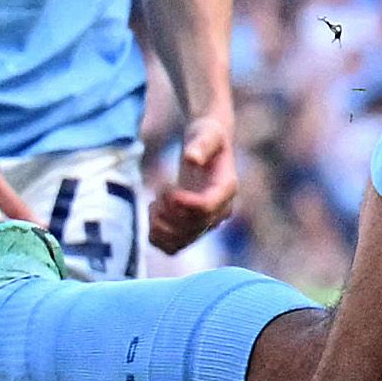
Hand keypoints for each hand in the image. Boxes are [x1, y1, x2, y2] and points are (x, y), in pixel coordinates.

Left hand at [145, 106, 246, 250]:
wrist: (207, 145)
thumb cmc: (207, 135)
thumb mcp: (206, 133)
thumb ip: (201, 144)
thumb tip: (191, 158)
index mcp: (227, 189)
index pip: (206, 208)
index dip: (182, 203)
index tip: (165, 188)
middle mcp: (220, 211)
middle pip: (192, 228)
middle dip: (169, 212)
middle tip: (159, 191)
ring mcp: (206, 223)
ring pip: (181, 242)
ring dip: (161, 226)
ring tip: (155, 202)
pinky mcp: (191, 229)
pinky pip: (171, 247)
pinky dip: (157, 235)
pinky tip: (154, 211)